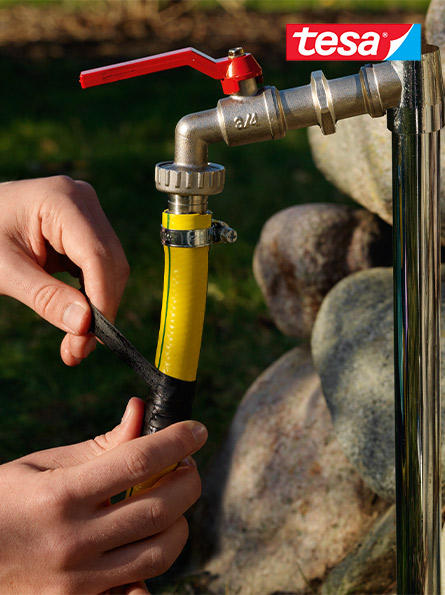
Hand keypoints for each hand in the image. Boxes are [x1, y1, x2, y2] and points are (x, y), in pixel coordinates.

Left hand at [0, 176, 129, 364]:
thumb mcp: (4, 271)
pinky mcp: (85, 230)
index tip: (91, 339)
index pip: (96, 256)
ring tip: (76, 344)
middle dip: (100, 310)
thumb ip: (45, 297)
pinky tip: (77, 321)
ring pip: (111, 270)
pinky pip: (100, 269)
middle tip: (79, 350)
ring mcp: (87, 213)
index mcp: (61, 200)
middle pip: (110, 264)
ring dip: (98, 309)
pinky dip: (91, 297)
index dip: (100, 300)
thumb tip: (85, 325)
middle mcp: (82, 201)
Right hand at [0, 398, 206, 593]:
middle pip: (159, 508)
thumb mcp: (42, 465)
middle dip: (188, 480)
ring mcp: (77, 581)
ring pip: (159, 552)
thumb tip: (141, 413)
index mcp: (61, 495)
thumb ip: (100, 445)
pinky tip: (148, 542)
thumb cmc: (3, 502)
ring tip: (171, 500)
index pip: (138, 461)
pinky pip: (136, 590)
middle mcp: (73, 541)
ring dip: (179, 521)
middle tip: (186, 465)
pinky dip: (152, 566)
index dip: (176, 441)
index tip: (196, 430)